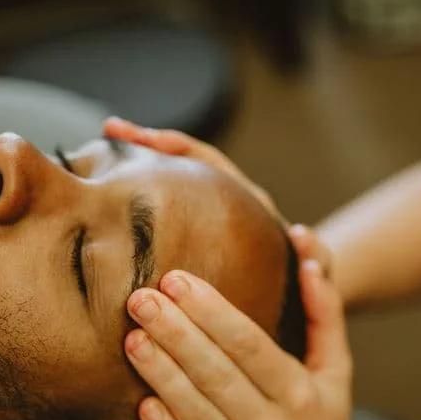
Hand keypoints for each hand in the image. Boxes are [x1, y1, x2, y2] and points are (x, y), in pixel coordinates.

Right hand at [103, 118, 335, 279]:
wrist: (305, 289)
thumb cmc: (307, 280)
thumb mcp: (313, 269)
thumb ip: (313, 255)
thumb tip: (302, 236)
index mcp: (248, 202)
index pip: (208, 162)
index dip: (173, 147)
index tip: (138, 136)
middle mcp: (228, 198)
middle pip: (186, 159)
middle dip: (149, 141)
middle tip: (112, 130)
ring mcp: (213, 213)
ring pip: (175, 181)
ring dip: (142, 161)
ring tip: (106, 149)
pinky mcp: (202, 232)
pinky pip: (169, 213)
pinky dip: (144, 198)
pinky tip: (109, 205)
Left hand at [122, 239, 366, 419]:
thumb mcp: (335, 371)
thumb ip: (323, 309)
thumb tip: (306, 247)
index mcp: (302, 397)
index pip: (250, 346)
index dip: (211, 311)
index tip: (175, 279)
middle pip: (217, 376)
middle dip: (175, 333)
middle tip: (139, 299)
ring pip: (197, 417)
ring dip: (161, 376)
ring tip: (132, 338)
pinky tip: (142, 401)